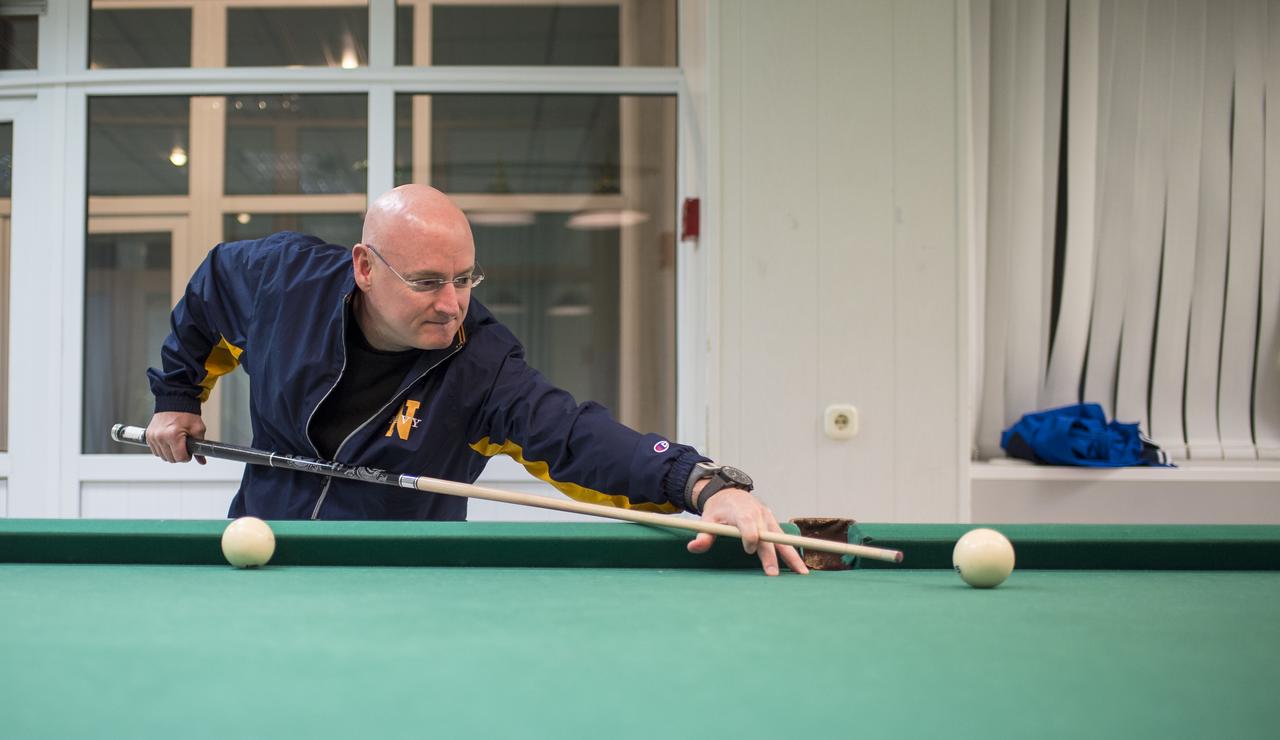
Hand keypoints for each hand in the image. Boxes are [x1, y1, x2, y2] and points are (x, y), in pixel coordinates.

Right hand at [145, 411, 206, 464]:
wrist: (175, 402)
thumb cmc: (187, 414)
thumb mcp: (198, 429)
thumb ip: (200, 446)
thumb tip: (202, 461)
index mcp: (173, 435)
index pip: (180, 457)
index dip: (187, 457)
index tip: (189, 452)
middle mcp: (160, 437)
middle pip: (170, 459)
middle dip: (179, 455)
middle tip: (184, 447)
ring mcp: (153, 437)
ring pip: (162, 456)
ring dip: (170, 453)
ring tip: (176, 444)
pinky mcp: (148, 436)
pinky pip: (155, 451)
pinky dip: (162, 450)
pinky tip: (168, 443)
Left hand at [686, 484, 809, 575]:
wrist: (729, 493)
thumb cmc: (718, 508)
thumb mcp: (707, 520)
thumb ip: (704, 535)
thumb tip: (693, 547)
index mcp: (741, 512)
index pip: (749, 525)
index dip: (750, 537)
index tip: (748, 550)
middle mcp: (758, 515)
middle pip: (767, 536)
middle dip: (770, 555)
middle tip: (773, 574)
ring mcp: (768, 519)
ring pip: (781, 539)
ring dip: (791, 556)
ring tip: (802, 573)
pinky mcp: (773, 523)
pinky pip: (783, 539)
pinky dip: (792, 552)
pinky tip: (799, 568)